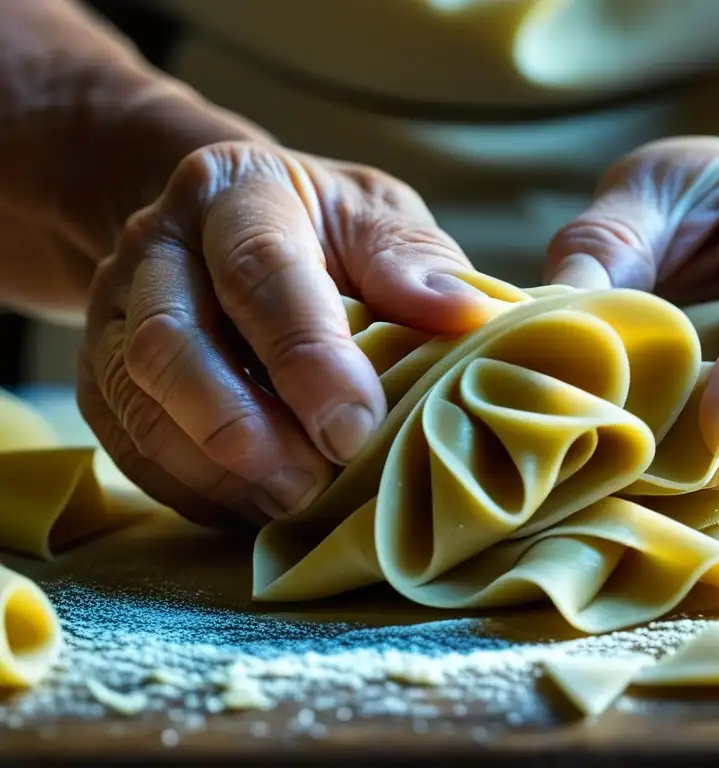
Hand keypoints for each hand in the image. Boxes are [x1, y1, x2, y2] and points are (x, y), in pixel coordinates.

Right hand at [78, 141, 495, 526]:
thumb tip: (466, 316)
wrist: (220, 223)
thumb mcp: (375, 216)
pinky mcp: (100, 369)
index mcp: (236, 191)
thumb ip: (412, 262)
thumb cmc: (320, 227)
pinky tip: (248, 503)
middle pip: (171, 340)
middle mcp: (159, 243)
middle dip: (242, 426)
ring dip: (211, 467)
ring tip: (289, 501)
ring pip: (134, 398)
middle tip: (315, 480)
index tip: (358, 426)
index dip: (306, 355)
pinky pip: (124, 441)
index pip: (259, 269)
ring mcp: (116, 307)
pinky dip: (185, 485)